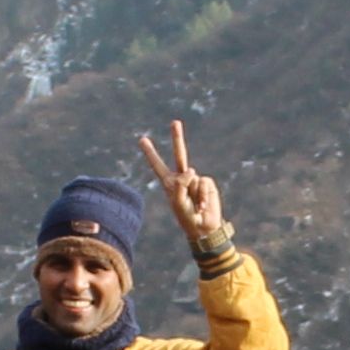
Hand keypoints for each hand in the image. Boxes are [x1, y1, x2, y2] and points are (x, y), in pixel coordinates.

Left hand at [139, 117, 235, 262]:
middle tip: (175, 122)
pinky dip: (203, 195)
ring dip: (194, 195)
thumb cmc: (187, 218)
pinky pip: (203, 183)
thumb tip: (191, 170)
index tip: (142, 139)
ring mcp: (195, 180)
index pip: (157, 165)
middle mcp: (182, 178)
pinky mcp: (207, 184)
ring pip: (193, 178)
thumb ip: (180, 185)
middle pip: (179, 154)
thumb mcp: (178, 203)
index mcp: (169, 183)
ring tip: (195, 207)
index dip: (151, 153)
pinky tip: (202, 206)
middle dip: (177, 138)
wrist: (204, 228)